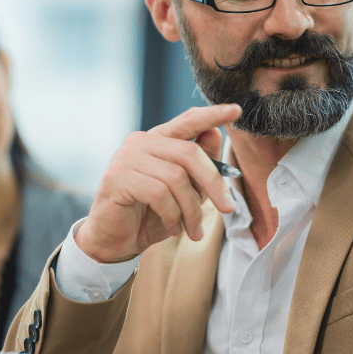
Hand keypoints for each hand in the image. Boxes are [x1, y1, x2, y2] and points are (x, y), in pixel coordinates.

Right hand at [75, 104, 240, 262]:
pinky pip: (158, 193)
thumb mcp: (185, 192)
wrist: (116, 242)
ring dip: (191, 210)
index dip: (212, 115)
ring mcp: (126, 158)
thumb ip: (199, 166)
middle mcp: (139, 142)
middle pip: (189, 153)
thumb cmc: (150, 216)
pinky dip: (172, 215)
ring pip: (176, 177)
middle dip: (213, 184)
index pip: (187, 121)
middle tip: (227, 209)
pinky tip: (173, 228)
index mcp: (157, 141)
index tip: (236, 111)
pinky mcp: (117, 177)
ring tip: (193, 230)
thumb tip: (215, 134)